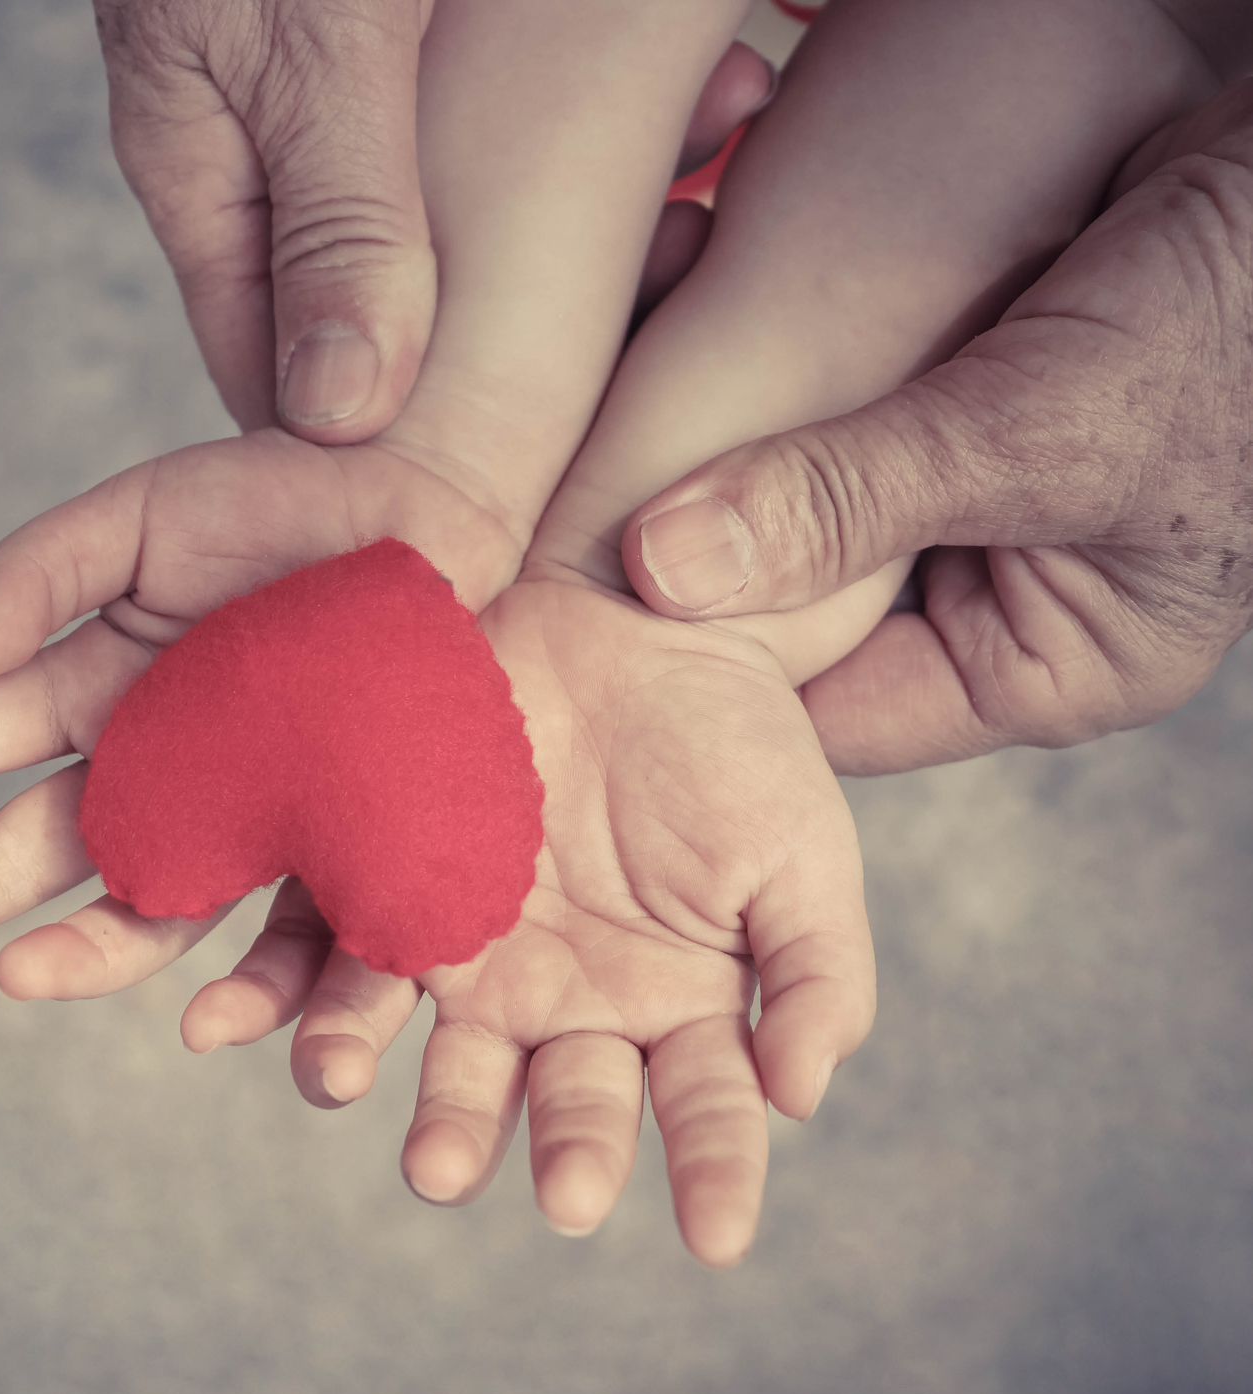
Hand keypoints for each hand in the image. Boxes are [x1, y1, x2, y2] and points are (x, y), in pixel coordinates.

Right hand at [0, 429, 522, 990]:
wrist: (430, 502)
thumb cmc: (282, 496)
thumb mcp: (145, 509)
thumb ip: (41, 568)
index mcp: (85, 690)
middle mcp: (144, 773)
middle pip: (16, 859)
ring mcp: (235, 820)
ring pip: (137, 918)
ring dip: (72, 958)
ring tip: (16, 976)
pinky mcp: (336, 850)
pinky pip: (289, 939)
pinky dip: (253, 988)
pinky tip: (213, 1021)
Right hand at [97, 0, 772, 439]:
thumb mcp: (316, 40)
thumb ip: (339, 213)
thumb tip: (345, 412)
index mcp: (212, 178)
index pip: (276, 381)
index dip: (375, 466)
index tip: (495, 514)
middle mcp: (280, 155)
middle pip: (392, 313)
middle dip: (517, 351)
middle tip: (649, 354)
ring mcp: (359, 103)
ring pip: (480, 222)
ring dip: (609, 224)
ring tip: (721, 199)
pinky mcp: (437, 53)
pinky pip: (534, 135)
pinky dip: (640, 128)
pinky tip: (728, 105)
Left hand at [181, 575, 875, 1263]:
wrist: (628, 610)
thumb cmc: (734, 736)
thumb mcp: (804, 848)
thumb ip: (818, 975)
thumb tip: (801, 1099)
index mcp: (676, 1002)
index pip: (703, 1107)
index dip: (716, 1172)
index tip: (718, 1240)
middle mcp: (566, 999)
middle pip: (554, 1100)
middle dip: (549, 1147)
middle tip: (539, 1191)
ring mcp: (474, 949)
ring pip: (431, 1048)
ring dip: (393, 1090)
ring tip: (351, 1097)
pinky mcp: (390, 886)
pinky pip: (326, 954)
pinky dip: (269, 993)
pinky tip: (218, 1024)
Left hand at [617, 79, 1252, 773]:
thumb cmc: (1235, 325)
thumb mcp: (1037, 430)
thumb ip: (854, 500)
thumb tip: (665, 570)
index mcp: (1041, 670)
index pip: (828, 711)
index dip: (705, 676)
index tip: (581, 624)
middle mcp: (997, 602)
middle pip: (801, 612)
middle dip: (697, 554)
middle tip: (566, 516)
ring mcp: (967, 505)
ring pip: (801, 507)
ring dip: (718, 453)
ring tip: (603, 420)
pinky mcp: (941, 407)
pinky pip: (821, 417)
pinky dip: (757, 377)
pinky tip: (680, 329)